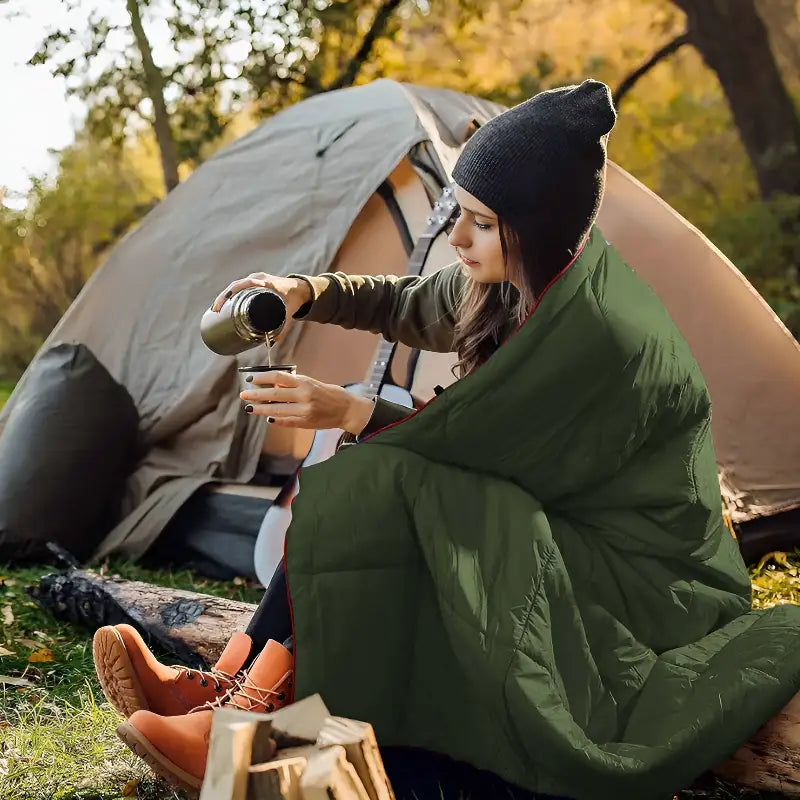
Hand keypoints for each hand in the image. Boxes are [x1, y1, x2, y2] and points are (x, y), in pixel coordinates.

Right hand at [211, 272, 311, 323]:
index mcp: (266, 282)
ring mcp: (254, 279)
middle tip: (216, 310)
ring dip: (223, 295)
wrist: (300, 289)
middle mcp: (258, 278)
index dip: (235, 290)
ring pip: (235, 285)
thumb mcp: (289, 313)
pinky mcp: (252, 283)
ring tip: (215, 308)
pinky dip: (228, 293)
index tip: (228, 299)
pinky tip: (221, 301)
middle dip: (224, 297)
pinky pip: (238, 286)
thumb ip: (284, 328)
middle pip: (236, 285)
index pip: (247, 283)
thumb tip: (273, 343)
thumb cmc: (295, 299)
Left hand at [240, 370, 374, 433]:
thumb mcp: (312, 383)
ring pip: (277, 410)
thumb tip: (273, 385)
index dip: (262, 378)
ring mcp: (304, 411)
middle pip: (274, 394)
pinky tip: (268, 418)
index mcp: (305, 382)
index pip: (278, 377)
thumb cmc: (330, 394)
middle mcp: (304, 396)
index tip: (250, 379)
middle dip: (256, 395)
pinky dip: (276, 420)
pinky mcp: (306, 423)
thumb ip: (294, 385)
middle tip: (244, 395)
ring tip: (250, 408)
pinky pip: (286, 422)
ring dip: (261, 409)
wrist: (347, 410)